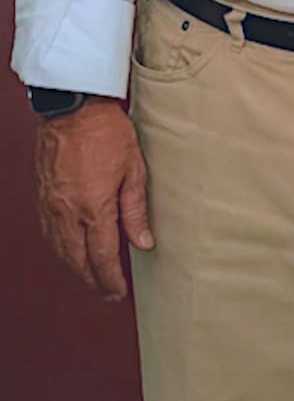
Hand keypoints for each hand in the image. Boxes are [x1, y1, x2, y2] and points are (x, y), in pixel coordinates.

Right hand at [34, 98, 153, 298]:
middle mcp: (68, 212)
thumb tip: (143, 242)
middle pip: (78, 261)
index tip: (118, 291)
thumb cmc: (106, 132)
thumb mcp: (134, 169)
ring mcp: (51, 205)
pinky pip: (50, 233)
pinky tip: (71, 250)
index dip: (110, 279)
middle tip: (107, 292)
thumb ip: (136, 210)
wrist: (73, 108)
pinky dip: (61, 249)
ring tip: (92, 276)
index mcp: (93, 208)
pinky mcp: (43, 196)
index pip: (102, 257)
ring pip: (61, 250)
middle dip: (93, 281)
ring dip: (76, 268)